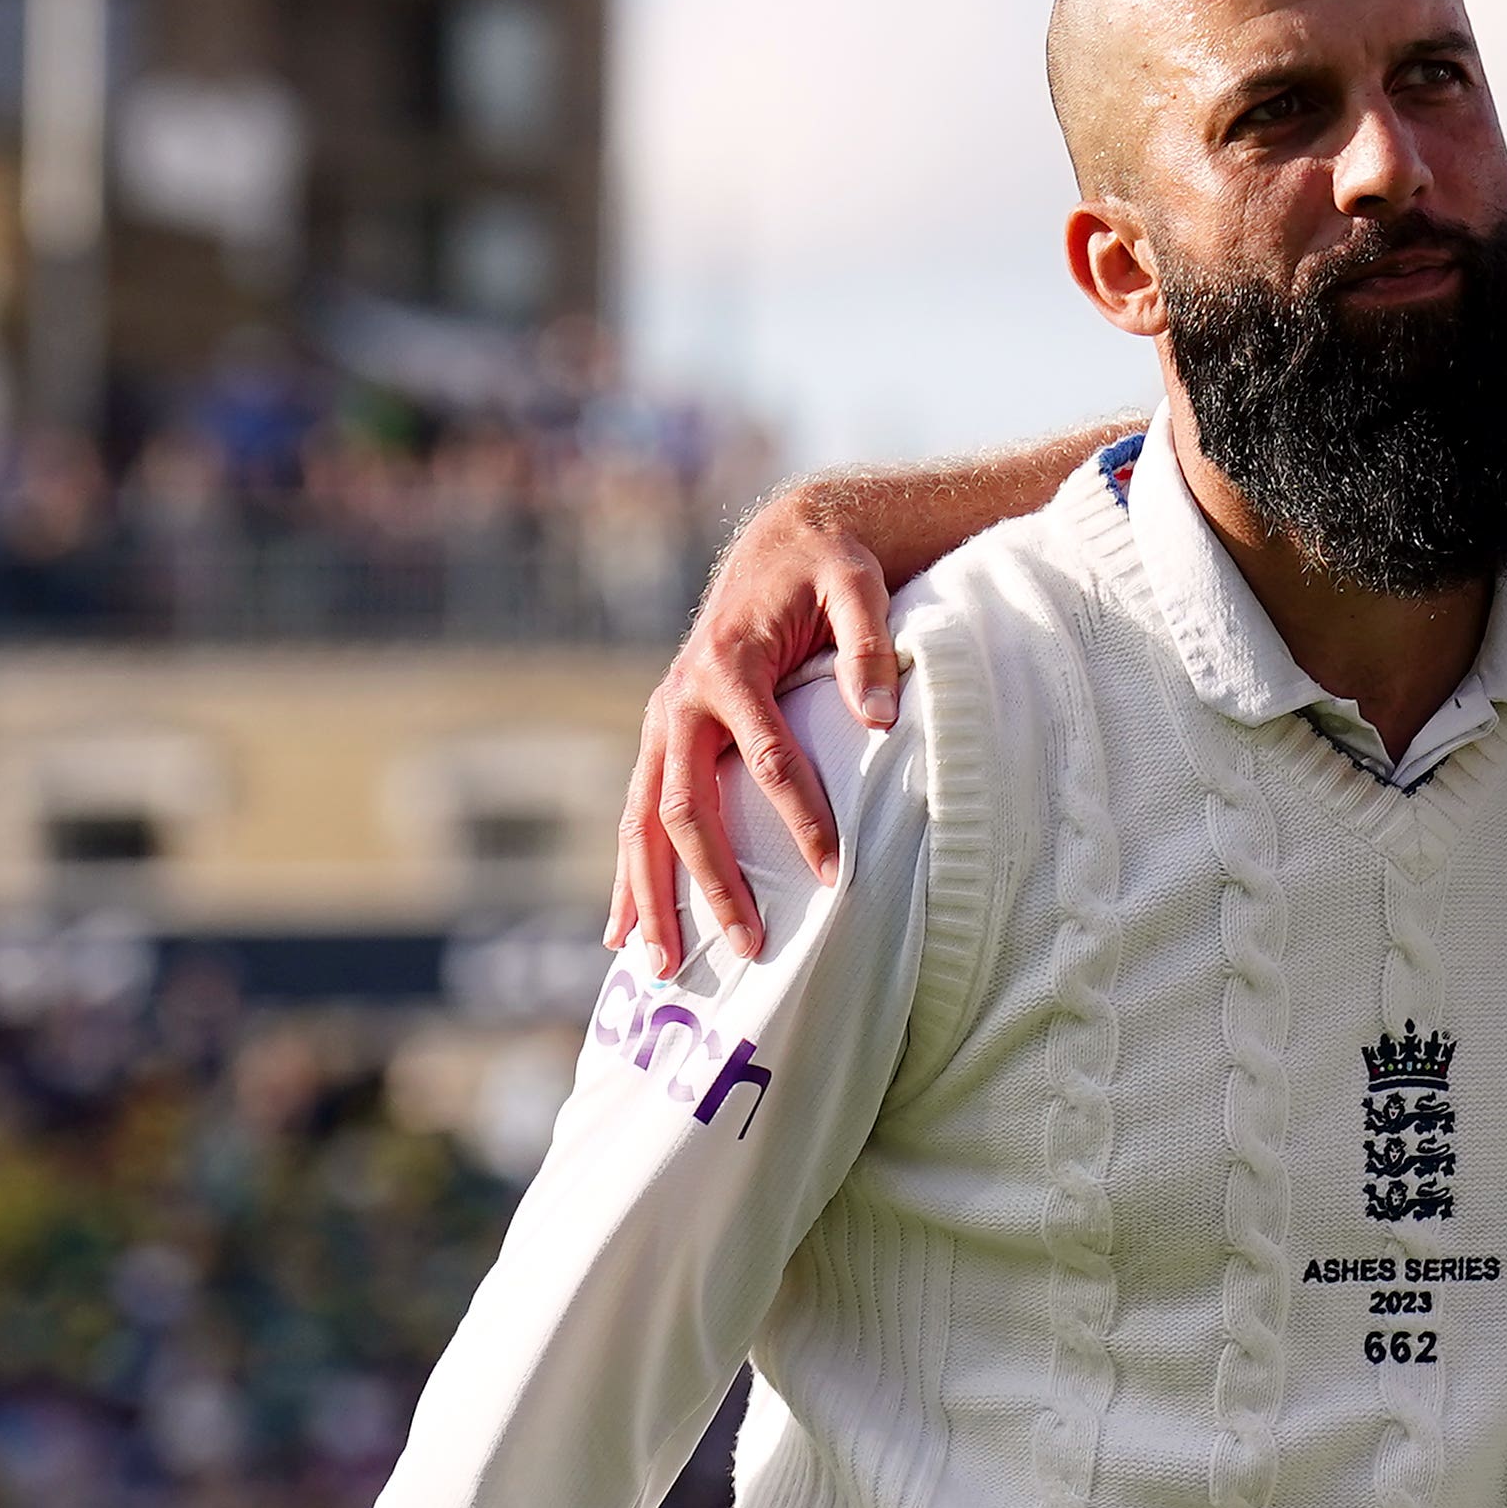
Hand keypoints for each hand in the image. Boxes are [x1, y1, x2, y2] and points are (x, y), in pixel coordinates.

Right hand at [606, 486, 900, 973]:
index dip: (799, 817)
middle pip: (685, 807)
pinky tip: (625, 931)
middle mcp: (680, 700)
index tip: (832, 874)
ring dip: (651, 895)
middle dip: (712, 882)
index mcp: (727, 666)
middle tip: (750, 947)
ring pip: (643, 822)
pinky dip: (631, 872)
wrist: (780, 541)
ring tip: (662, 966)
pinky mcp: (662, 738)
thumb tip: (881, 718)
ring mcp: (662, 722)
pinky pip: (638, 815)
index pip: (764, 757)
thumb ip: (869, 646)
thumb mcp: (857, 585)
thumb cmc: (826, 567)